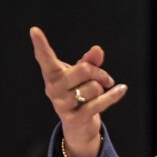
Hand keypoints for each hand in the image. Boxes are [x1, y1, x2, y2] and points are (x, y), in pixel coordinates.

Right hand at [30, 26, 127, 156]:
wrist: (78, 126)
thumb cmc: (78, 93)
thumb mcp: (83, 76)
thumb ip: (90, 61)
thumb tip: (98, 49)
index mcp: (53, 75)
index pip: (45, 58)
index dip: (41, 45)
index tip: (34, 30)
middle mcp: (53, 89)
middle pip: (84, 70)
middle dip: (99, 73)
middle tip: (104, 79)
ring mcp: (62, 104)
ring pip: (94, 87)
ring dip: (102, 88)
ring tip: (99, 93)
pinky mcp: (75, 118)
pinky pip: (99, 103)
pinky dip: (113, 95)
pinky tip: (122, 89)